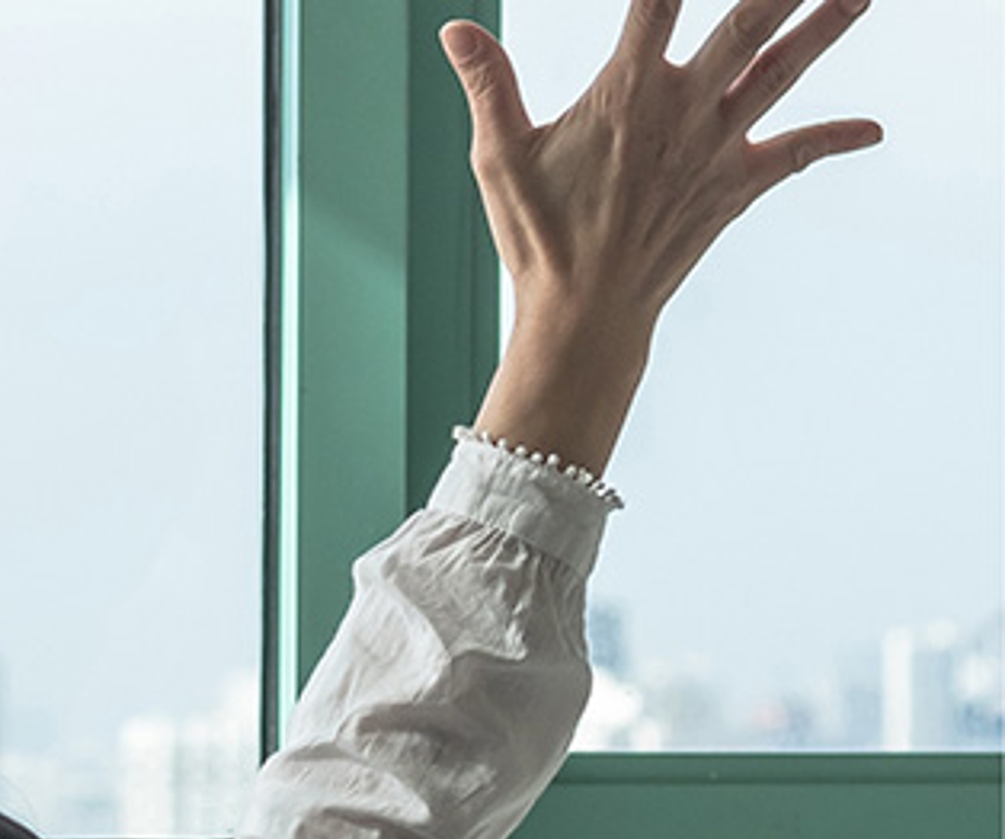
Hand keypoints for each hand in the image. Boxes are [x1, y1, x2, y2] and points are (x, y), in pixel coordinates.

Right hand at [443, 0, 881, 471]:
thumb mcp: (500, 157)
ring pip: (782, 72)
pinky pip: (796, 154)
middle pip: (746, 24)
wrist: (585, 316)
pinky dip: (836, 139)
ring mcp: (717, 147)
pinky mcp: (736, 185)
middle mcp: (683, 111)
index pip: (654, 4)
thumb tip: (454, 30)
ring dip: (825, 27)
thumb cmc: (537, 235)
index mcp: (625, 94)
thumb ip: (488, 85)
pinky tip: (875, 131)